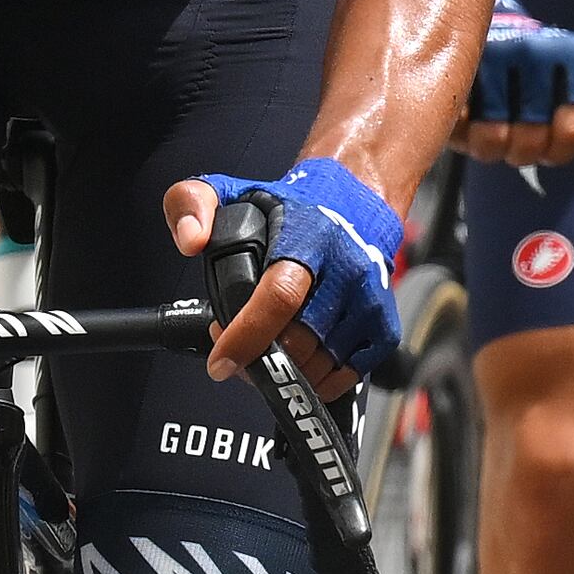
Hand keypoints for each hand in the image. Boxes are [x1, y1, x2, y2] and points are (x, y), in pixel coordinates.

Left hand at [170, 159, 401, 392]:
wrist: (354, 204)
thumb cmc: (290, 208)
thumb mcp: (231, 190)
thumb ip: (192, 203)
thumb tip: (190, 240)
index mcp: (310, 236)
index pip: (280, 296)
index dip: (247, 337)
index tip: (220, 363)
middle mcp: (347, 269)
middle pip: (297, 342)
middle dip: (257, 358)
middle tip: (236, 347)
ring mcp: (370, 301)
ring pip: (319, 365)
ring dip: (285, 374)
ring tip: (266, 350)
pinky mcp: (384, 327)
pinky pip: (346, 376)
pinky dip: (317, 382)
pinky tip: (299, 363)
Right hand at [455, 0, 573, 168]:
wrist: (492, 24)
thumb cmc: (543, 73)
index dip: (560, 146)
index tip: (551, 135)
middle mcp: (533, 52)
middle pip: (530, 142)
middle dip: (523, 148)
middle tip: (518, 130)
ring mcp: (489, 58)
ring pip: (491, 141)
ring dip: (490, 143)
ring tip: (492, 123)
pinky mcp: (451, 69)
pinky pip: (458, 129)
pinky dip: (462, 130)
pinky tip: (468, 113)